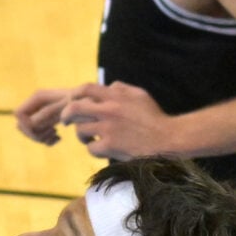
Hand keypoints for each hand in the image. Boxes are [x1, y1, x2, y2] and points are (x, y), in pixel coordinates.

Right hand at [14, 84, 92, 145]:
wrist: (100, 104)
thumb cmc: (88, 104)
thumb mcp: (69, 107)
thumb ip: (48, 112)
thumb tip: (31, 122)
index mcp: (40, 98)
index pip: (19, 113)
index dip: (27, 125)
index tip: (46, 130)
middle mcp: (39, 104)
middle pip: (22, 124)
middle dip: (34, 133)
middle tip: (52, 133)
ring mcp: (43, 112)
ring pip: (30, 130)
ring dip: (41, 137)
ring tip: (56, 136)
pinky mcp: (50, 120)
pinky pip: (39, 133)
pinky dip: (46, 139)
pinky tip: (58, 138)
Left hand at [56, 82, 182, 160]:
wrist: (169, 139)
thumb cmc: (155, 118)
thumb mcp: (140, 95)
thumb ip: (122, 89)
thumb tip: (107, 86)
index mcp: (115, 96)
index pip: (85, 89)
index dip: (74, 95)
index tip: (70, 102)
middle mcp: (109, 110)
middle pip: (74, 109)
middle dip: (66, 116)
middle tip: (66, 122)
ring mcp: (109, 129)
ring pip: (80, 131)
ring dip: (81, 135)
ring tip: (87, 138)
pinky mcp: (111, 146)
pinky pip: (91, 148)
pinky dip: (93, 149)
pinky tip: (100, 149)